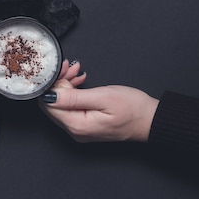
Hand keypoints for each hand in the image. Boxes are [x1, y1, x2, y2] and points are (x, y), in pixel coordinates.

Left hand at [39, 61, 158, 142]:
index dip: (52, 83)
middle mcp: (75, 131)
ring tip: (78, 72)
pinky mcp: (84, 125)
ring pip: (61, 103)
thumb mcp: (103, 97)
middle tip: (71, 67)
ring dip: (66, 85)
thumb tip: (49, 96)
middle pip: (53, 104)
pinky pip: (71, 107)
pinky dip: (73, 92)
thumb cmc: (133, 109)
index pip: (48, 103)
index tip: (62, 69)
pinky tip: (80, 82)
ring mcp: (79, 129)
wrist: (150, 120)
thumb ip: (74, 98)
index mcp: (77, 125)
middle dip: (59, 82)